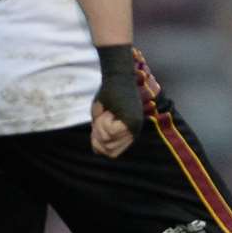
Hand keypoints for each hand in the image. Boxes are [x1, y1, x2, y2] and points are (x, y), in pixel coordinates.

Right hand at [91, 44, 143, 158]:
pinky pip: (111, 132)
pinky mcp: (131, 121)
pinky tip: (109, 111)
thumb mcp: (101, 119)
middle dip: (98, 136)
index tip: (97, 127)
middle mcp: (134, 132)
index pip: (111, 153)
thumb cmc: (108, 96)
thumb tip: (98, 151)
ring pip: (108, 141)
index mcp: (129, 133)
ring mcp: (134, 127)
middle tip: (102, 118)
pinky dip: (103, 122)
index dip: (98, 144)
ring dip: (101, 127)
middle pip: (109, 150)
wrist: (116, 78)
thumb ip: (101, 135)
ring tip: (107, 113)